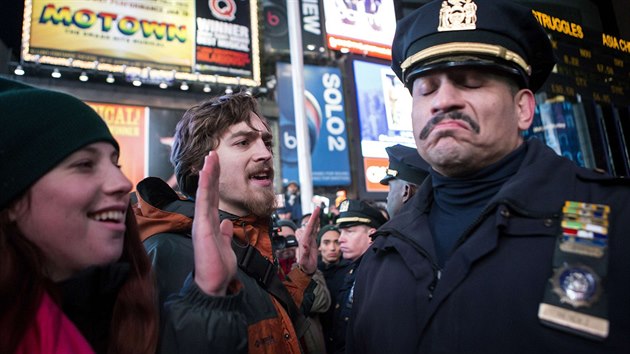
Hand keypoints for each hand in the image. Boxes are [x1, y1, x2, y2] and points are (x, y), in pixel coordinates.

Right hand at [192, 151, 235, 295]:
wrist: (213, 284)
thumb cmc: (218, 268)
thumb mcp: (226, 246)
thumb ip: (225, 234)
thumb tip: (228, 223)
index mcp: (210, 224)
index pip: (213, 199)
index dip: (215, 182)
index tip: (216, 166)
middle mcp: (204, 221)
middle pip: (208, 192)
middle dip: (211, 172)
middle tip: (212, 154)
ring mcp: (202, 223)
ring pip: (204, 194)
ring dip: (208, 175)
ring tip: (210, 157)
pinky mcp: (202, 228)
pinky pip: (204, 203)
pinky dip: (206, 187)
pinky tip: (207, 174)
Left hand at [295, 206, 320, 274]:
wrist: (305, 270)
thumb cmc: (305, 266)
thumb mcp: (304, 261)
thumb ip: (305, 253)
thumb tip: (305, 244)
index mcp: (304, 241)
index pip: (308, 228)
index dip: (312, 219)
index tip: (316, 212)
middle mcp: (305, 239)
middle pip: (310, 225)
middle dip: (314, 216)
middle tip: (318, 207)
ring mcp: (308, 239)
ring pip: (312, 227)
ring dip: (315, 219)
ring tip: (318, 211)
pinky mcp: (311, 241)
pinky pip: (314, 231)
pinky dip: (316, 225)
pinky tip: (317, 220)